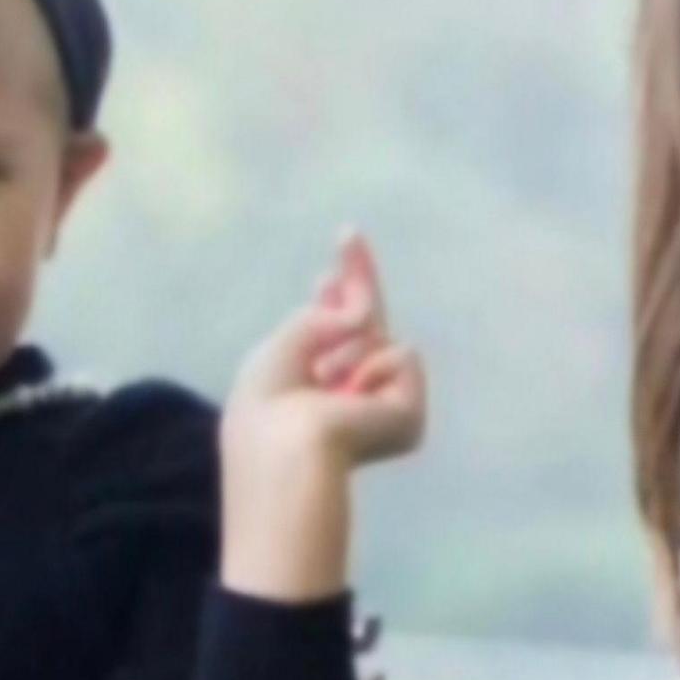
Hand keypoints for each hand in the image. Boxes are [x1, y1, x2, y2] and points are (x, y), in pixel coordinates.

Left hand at [223, 232, 427, 482]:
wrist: (289, 448)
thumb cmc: (270, 407)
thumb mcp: (283, 347)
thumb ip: (323, 317)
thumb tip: (364, 317)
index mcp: (311, 385)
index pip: (329, 337)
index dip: (332, 301)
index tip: (325, 276)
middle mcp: (347, 392)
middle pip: (364, 325)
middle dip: (358, 279)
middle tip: (347, 231)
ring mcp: (380, 402)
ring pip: (379, 335)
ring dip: (350, 343)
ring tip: (327, 379)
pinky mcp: (409, 415)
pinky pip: (402, 355)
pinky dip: (377, 364)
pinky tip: (356, 394)